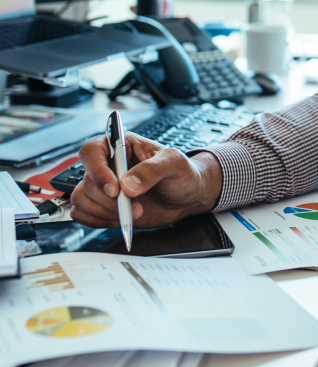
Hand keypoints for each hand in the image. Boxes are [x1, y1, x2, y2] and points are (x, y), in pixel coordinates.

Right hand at [70, 132, 222, 228]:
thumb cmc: (182, 173)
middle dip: (110, 200)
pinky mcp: (103, 205)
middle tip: (135, 206)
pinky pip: (81, 213)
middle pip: (87, 180)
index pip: (92, 151)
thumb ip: (153, 169)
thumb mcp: (175, 163)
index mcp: (122, 145)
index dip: (97, 170)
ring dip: (104, 211)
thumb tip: (127, 185)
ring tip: (133, 213)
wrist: (187, 196)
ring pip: (81, 198)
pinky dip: (96, 220)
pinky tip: (119, 220)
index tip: (115, 189)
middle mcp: (108, 164)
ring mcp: (104, 186)